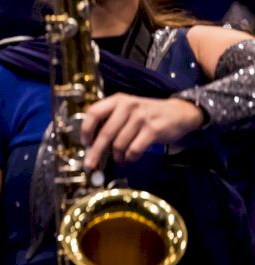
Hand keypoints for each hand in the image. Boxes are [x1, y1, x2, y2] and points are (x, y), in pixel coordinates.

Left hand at [81, 94, 204, 169]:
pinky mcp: (153, 130)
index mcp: (117, 100)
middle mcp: (128, 106)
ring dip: (116, 156)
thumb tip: (92, 142)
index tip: (85, 143)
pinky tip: (129, 158)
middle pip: (105, 133)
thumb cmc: (147, 113)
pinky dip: (130, 157)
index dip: (86, 129)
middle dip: (96, 152)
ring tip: (118, 159)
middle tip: (90, 164)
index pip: (94, 112)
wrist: (179, 112)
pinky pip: (134, 149)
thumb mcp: (127, 109)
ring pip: (119, 143)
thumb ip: (111, 119)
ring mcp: (141, 118)